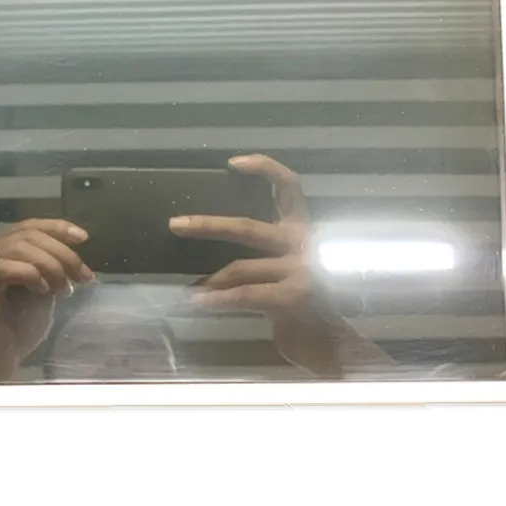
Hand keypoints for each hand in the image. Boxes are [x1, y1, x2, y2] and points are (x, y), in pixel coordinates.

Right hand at [0, 219, 93, 382]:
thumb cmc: (18, 328)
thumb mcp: (44, 290)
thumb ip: (53, 269)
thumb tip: (75, 257)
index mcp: (2, 250)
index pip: (30, 226)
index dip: (57, 228)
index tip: (82, 238)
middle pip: (28, 234)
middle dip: (62, 253)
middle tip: (80, 276)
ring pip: (19, 247)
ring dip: (49, 265)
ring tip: (62, 289)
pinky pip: (4, 268)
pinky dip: (30, 275)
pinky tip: (41, 291)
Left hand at [169, 153, 311, 317]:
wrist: (331, 343)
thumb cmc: (300, 305)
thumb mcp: (285, 269)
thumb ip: (262, 253)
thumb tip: (212, 241)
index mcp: (301, 230)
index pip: (289, 187)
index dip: (265, 168)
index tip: (233, 162)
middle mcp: (303, 243)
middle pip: (248, 227)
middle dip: (208, 226)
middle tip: (175, 225)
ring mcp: (302, 269)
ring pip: (241, 267)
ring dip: (210, 280)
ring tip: (189, 290)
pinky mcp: (295, 296)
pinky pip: (246, 294)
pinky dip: (219, 300)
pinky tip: (201, 304)